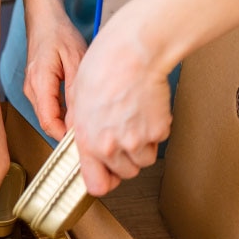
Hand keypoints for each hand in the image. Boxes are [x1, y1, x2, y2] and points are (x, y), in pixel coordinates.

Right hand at [22, 11, 85, 140]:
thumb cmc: (59, 33)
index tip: (83, 141)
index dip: (64, 136)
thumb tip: (79, 120)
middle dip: (66, 132)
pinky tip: (77, 110)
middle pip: (47, 122)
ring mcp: (31, 89)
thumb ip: (76, 91)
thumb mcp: (76, 59)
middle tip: (91, 135)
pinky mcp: (35, 88)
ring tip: (87, 123)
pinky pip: (48, 107)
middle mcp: (31, 89)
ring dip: (65, 123)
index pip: (48, 121)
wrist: (44, 20)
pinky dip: (62, 113)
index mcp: (40, 82)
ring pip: (47, 116)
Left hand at [65, 25, 171, 196]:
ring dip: (142, 147)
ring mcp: (137, 140)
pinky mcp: (159, 130)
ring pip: (144, 160)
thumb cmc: (103, 67)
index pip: (97, 185)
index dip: (104, 180)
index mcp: (88, 141)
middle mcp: (113, 146)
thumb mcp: (79, 103)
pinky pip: (159, 141)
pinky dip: (156, 130)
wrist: (131, 52)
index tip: (107, 174)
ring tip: (135, 121)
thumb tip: (88, 143)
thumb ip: (84, 130)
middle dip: (126, 159)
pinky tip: (146, 110)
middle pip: (126, 173)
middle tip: (124, 138)